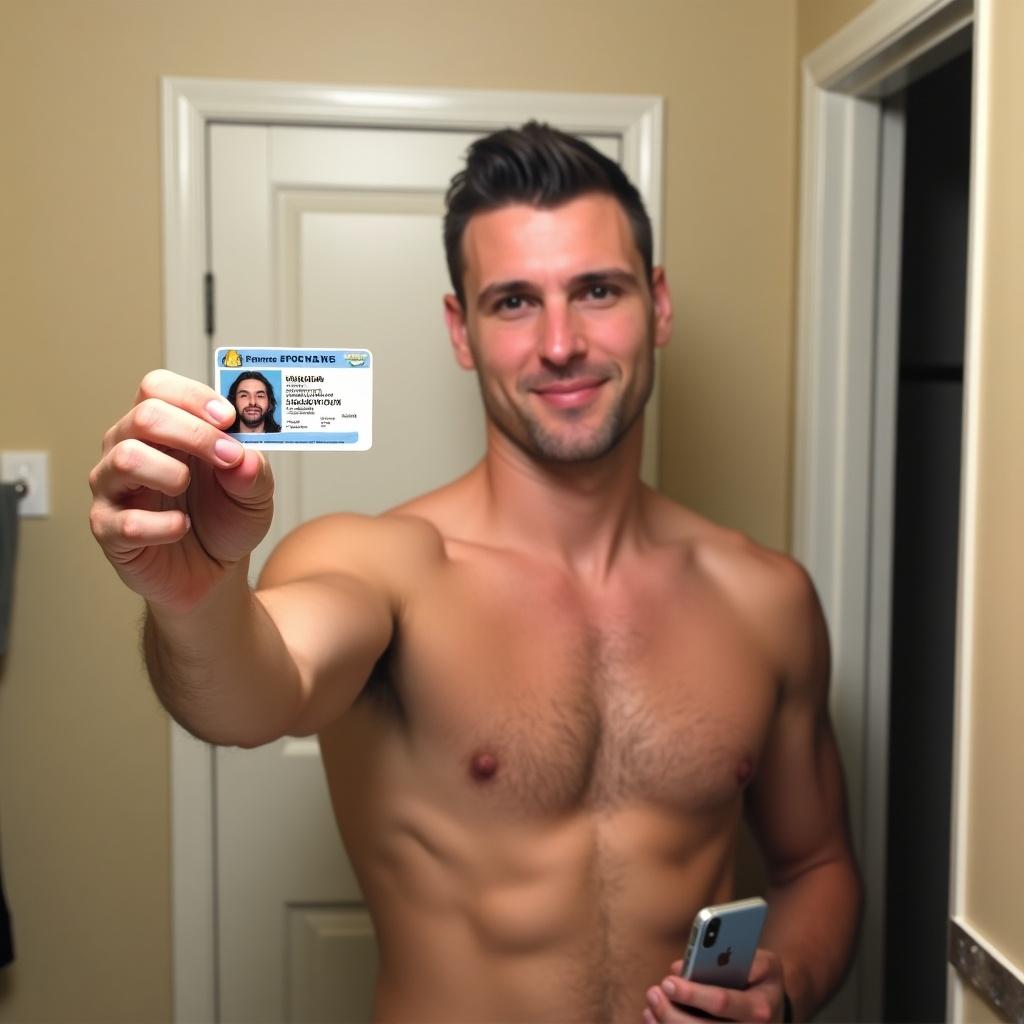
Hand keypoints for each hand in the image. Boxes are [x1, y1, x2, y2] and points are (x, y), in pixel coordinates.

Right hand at [89, 369, 274, 609]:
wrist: (214, 573)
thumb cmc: (225, 521)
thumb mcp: (255, 493)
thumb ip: (254, 472)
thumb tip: (244, 458)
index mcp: (162, 429)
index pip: (157, 388)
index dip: (192, 396)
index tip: (229, 418)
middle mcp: (129, 449)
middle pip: (144, 416)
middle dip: (193, 433)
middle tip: (227, 457)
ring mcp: (114, 488)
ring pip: (125, 458)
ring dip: (172, 472)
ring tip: (190, 489)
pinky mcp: (109, 529)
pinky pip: (126, 521)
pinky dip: (164, 525)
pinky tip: (183, 526)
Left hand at [643, 950, 785, 1023]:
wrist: (775, 1005)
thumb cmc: (762, 977)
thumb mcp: (759, 960)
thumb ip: (727, 956)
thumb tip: (680, 967)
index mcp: (759, 1007)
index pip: (722, 1003)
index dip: (692, 994)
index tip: (668, 981)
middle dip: (672, 1013)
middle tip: (653, 992)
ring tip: (651, 1005)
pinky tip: (654, 1020)